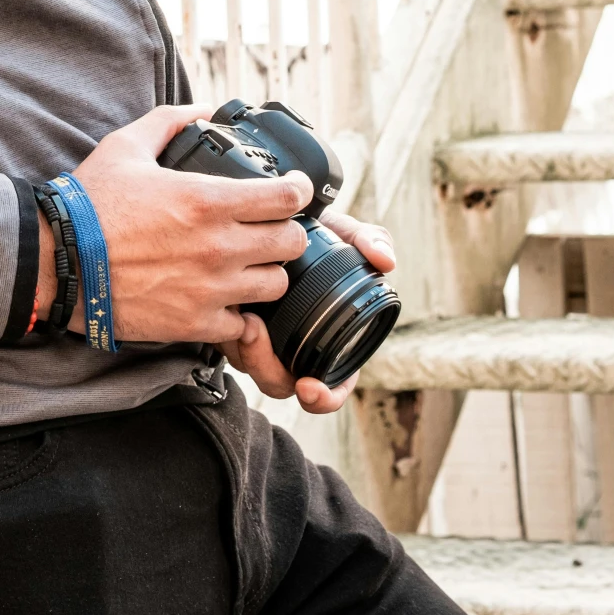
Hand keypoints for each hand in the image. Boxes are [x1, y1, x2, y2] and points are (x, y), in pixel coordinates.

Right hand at [37, 104, 310, 348]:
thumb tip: (203, 110)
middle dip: (287, 232)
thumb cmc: (90, 204)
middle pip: (291, 244)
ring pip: (275, 285)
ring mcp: (210, 289)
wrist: (58, 263)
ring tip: (249, 264)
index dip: (298, 190)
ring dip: (266, 272)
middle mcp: (218, 246)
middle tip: (271, 227)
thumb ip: (170, 122)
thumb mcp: (126, 146)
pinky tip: (223, 298)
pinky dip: (238, 313)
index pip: (286, 198)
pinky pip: (242, 324)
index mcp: (207, 200)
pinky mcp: (195, 324)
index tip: (294, 189)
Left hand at [227, 207, 396, 414]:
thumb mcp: (341, 232)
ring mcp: (261, 340)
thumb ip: (367, 241)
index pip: (330, 388)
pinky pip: (227, 346)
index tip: (309, 387)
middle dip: (269, 368)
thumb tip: (387, 261)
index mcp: (329, 341)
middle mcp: (294, 348)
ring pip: (251, 367)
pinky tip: (230, 308)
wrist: (265, 217)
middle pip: (282, 382)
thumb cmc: (310, 232)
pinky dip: (227, 335)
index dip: (325, 397)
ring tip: (246, 321)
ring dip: (247, 352)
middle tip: (257, 335)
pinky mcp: (230, 326)